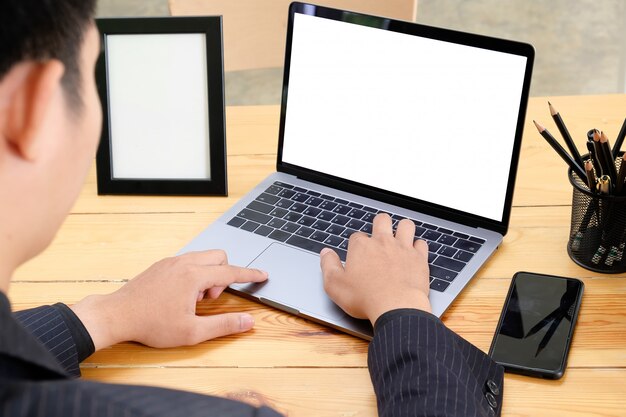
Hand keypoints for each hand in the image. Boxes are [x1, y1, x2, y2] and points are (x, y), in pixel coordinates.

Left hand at [71, 250, 267, 349]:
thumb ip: (224, 325)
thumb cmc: (150, 325)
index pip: (231, 271)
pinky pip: (187, 261)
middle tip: (210, 299)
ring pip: (202, 258)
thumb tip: (247, 322)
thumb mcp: (192, 332)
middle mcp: (183, 263)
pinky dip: (193, 274)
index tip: (262, 274)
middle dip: (223, 275)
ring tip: (193, 300)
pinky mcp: (161, 265)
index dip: (249, 274)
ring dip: (207, 275)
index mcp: (193, 276)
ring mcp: (170, 262)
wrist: (116, 316)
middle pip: (218, 257)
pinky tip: (180, 296)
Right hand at [320, 213, 430, 324]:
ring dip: (402, 229)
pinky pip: (422, 243)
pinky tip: (414, 254)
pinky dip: (418, 247)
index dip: (356, 245)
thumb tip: (325, 253)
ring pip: (405, 225)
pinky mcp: (419, 258)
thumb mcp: (335, 285)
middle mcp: (382, 242)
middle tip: (379, 236)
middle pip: (381, 220)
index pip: (356, 236)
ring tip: (399, 238)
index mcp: (361, 247)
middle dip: (380, 224)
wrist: (396, 307)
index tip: (357, 255)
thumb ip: (328, 266)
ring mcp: (403, 248)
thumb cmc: (365, 298)